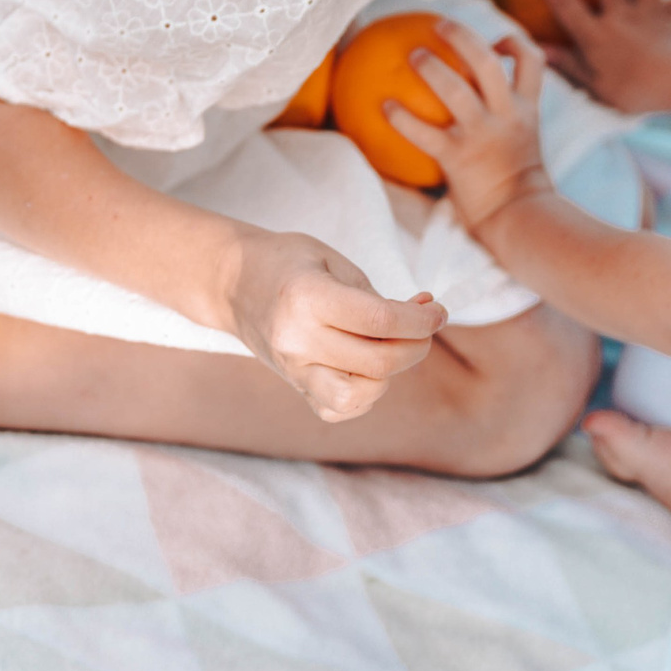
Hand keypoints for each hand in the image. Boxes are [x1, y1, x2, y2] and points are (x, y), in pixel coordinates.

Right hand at [223, 230, 446, 422]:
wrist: (232, 283)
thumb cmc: (288, 262)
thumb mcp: (333, 261)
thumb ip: (377, 295)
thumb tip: (425, 317)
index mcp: (306, 298)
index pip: (381, 322)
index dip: (421, 320)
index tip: (438, 311)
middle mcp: (297, 341)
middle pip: (378, 362)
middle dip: (416, 344)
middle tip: (424, 325)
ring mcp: (293, 370)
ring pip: (359, 396)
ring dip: (390, 374)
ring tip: (390, 346)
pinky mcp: (295, 387)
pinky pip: (340, 409)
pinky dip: (366, 393)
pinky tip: (368, 364)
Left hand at [384, 22, 552, 234]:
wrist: (522, 220)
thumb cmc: (519, 191)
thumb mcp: (524, 149)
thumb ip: (508, 130)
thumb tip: (483, 121)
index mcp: (527, 110)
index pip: (531, 61)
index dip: (512, 42)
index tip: (495, 41)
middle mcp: (506, 116)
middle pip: (487, 62)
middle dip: (463, 37)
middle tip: (439, 24)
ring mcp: (482, 135)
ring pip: (456, 88)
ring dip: (432, 67)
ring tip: (412, 53)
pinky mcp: (458, 158)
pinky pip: (424, 132)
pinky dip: (402, 117)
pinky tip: (383, 106)